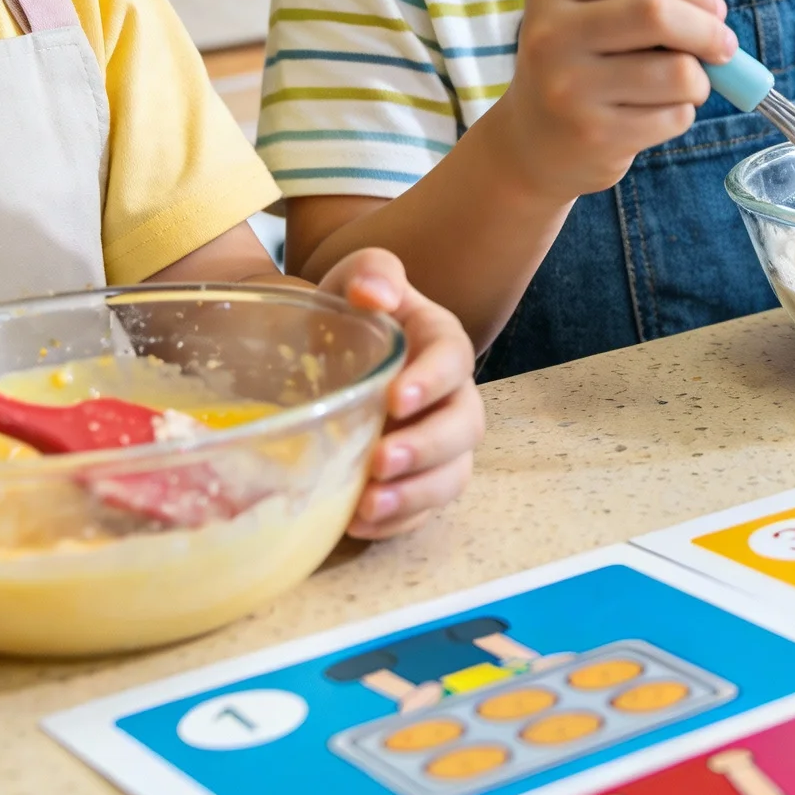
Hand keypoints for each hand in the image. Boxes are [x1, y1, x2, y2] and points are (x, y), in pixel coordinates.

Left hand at [319, 247, 484, 538]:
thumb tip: (374, 293)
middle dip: (426, 449)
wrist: (331, 349)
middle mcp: (451, 397)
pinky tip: (356, 523)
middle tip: (380, 461)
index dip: (431, 382)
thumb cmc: (351, 312)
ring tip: (367, 506)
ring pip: (451, 476)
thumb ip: (373, 271)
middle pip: (463, 428)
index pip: (452, 362)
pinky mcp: (419, 480)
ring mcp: (439, 444)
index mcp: (442, 344)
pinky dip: (395, 522)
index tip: (395, 399)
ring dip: (414, 496)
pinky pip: (422, 510)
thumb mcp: (358, 278)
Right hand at [487, 0, 733, 198]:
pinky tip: (660, 112)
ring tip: (688, 84)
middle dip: (708, 30)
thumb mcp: (595, 10)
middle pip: (658, 14)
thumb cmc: (579, 64)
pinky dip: (683, 113)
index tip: (714, 8)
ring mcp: (569, 89)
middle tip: (724, 46)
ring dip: (700, 79)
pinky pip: (673, 116)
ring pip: (677, 71)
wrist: (533, 144)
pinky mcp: (594, 135)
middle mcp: (552, 36)